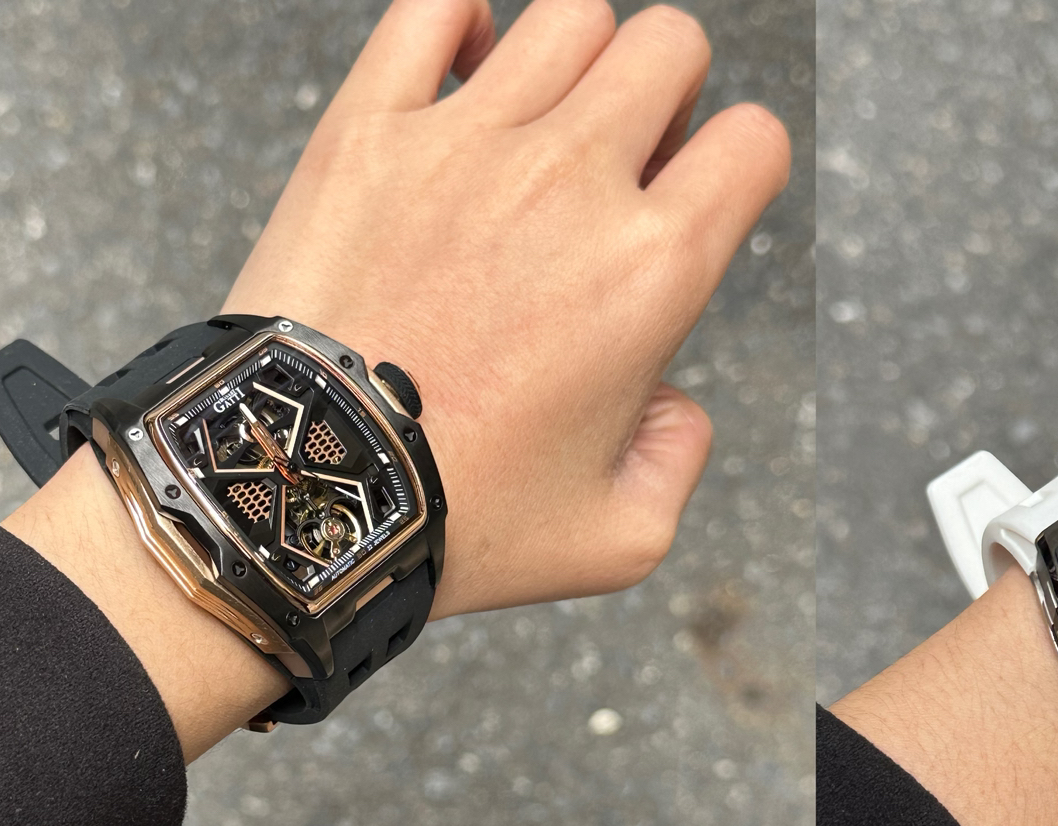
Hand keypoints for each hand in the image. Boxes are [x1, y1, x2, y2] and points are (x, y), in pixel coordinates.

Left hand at [6, 0, 789, 756]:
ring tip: (544, 124)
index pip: (751, 144)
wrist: (307, 491)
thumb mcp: (619, 539)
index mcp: (649, 272)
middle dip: (669, 94)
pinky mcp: (369, 125)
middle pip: (668, 46)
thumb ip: (677, 461)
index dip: (743, 166)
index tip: (706, 200)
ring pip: (568, 16)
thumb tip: (667, 401)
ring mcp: (464, 139)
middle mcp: (570, 181)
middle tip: (626, 161)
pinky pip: (433, 8)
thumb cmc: (458, 522)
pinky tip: (462, 72)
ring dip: (577, 60)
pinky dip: (460, 22)